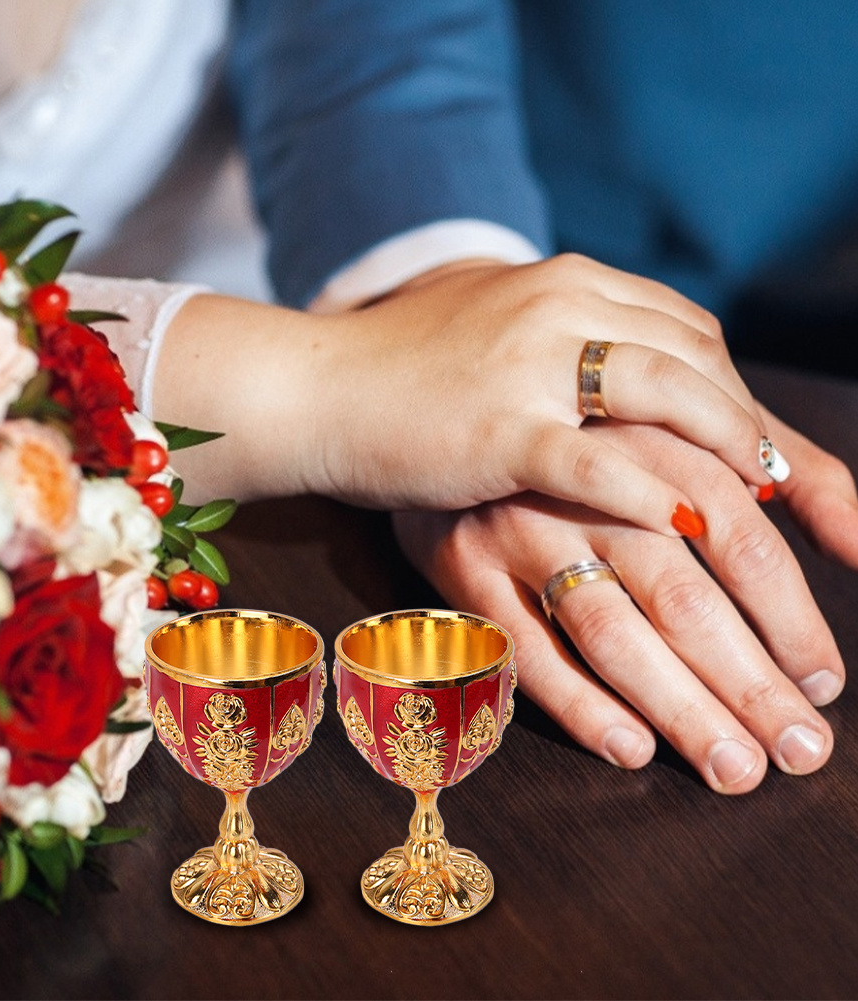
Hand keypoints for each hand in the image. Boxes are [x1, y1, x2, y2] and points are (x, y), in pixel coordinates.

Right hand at [155, 256, 781, 529]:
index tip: (750, 436)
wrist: (315, 384)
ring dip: (726, 448)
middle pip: (692, 358)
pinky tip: (682, 522)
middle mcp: (558, 307)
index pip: (682, 326)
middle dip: (745, 418)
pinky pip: (599, 462)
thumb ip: (560, 341)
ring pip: (666, 397)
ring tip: (755, 499)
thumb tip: (618, 382)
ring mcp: (530, 364)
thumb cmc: (399, 370)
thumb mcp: (491, 330)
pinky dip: (651, 493)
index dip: (729, 383)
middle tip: (773, 476)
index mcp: (562, 283)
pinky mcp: (501, 428)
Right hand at [393, 419, 851, 792]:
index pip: (738, 538)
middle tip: (798, 750)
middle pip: (680, 595)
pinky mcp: (463, 568)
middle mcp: (584, 486)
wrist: (441, 407)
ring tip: (733, 767)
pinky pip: (523, 646)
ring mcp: (517, 528)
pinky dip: (577, 701)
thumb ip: (772, 466)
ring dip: (676, 706)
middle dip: (748, 681)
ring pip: (607, 629)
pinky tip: (630, 747)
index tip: (824, 682)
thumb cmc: (578, 432)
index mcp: (648, 442)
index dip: (790, 616)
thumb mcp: (671, 424)